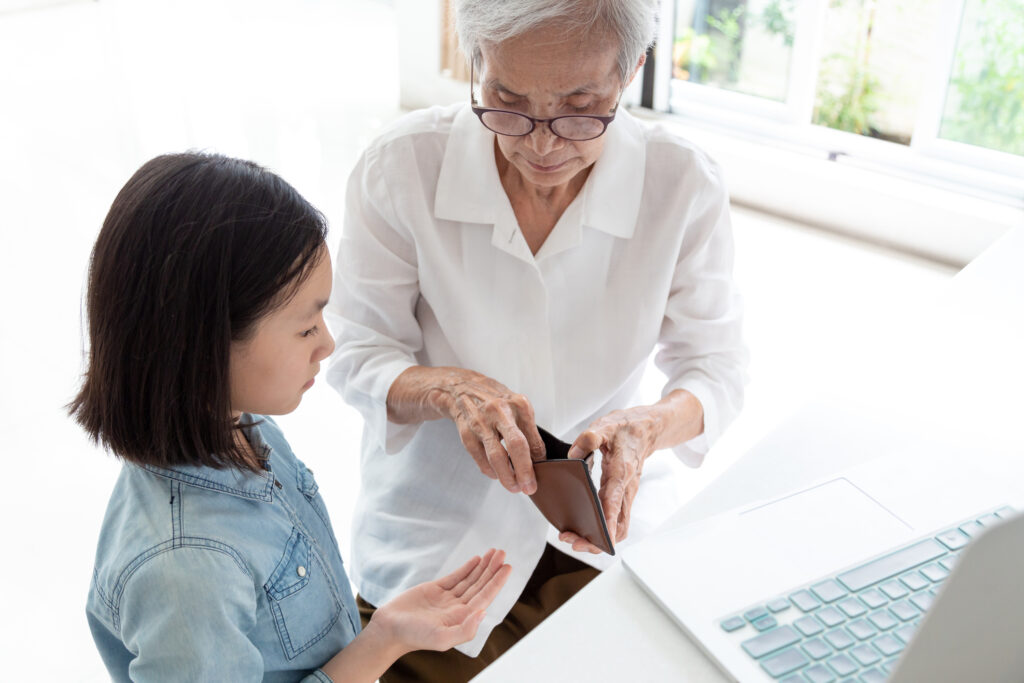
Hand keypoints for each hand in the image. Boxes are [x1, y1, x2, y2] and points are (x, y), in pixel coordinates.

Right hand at [369, 549, 511, 654]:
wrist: (390, 628)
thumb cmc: (414, 636)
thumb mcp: (441, 638)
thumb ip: (465, 630)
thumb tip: (483, 613)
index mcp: (462, 618)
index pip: (484, 597)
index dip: (496, 582)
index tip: (506, 567)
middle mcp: (458, 608)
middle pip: (480, 586)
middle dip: (492, 569)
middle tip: (502, 553)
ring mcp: (447, 598)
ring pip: (470, 580)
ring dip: (482, 567)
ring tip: (494, 553)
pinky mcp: (435, 590)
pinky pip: (455, 577)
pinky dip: (466, 568)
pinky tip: (476, 560)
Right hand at [388, 366, 545, 493]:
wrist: (460, 387)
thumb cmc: (493, 399)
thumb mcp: (515, 407)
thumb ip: (528, 430)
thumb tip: (539, 459)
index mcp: (519, 404)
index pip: (533, 438)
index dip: (539, 461)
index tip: (543, 474)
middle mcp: (500, 411)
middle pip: (516, 446)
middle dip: (524, 471)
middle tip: (529, 487)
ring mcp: (481, 421)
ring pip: (496, 456)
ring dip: (506, 476)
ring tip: (513, 487)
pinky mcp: (466, 431)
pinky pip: (480, 457)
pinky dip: (489, 469)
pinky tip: (495, 474)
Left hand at [559, 407, 657, 552]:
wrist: (646, 428)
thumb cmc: (626, 429)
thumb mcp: (606, 426)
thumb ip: (589, 438)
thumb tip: (573, 456)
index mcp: (621, 472)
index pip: (615, 503)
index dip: (609, 523)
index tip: (603, 540)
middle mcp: (626, 488)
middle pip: (618, 525)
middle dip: (598, 539)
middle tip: (573, 541)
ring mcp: (626, 494)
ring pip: (618, 526)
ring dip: (599, 538)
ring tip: (574, 538)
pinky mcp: (622, 495)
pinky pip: (616, 519)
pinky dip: (603, 529)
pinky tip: (584, 528)